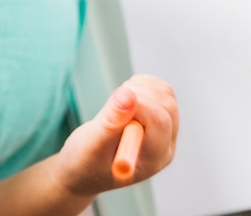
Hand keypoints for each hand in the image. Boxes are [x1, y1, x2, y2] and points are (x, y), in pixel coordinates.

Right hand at [55, 75, 178, 195]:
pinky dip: (142, 84)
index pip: (160, 122)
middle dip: (140, 94)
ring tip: (115, 106)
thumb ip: (111, 122)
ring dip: (140, 87)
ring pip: (165, 93)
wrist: (83, 166)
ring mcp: (166, 130)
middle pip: (168, 106)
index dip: (140, 104)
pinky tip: (125, 100)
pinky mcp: (160, 115)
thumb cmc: (85, 162)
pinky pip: (161, 89)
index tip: (116, 102)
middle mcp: (165, 145)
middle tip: (114, 102)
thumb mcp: (92, 144)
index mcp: (152, 158)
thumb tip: (129, 96)